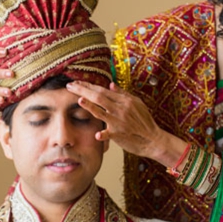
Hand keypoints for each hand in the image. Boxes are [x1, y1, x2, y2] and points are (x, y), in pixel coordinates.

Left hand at [66, 81, 187, 166]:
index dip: (88, 85)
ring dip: (89, 106)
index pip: (102, 90)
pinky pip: (109, 134)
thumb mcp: (137, 103)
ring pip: (101, 112)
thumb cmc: (144, 121)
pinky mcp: (119, 135)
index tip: (76, 82)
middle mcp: (120, 109)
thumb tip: (111, 84)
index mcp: (124, 100)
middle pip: (98, 97)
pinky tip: (96, 134)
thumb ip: (123, 94)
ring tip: (79, 99)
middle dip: (82, 90)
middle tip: (69, 86)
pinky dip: (103, 134)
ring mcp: (119, 122)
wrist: (153, 139)